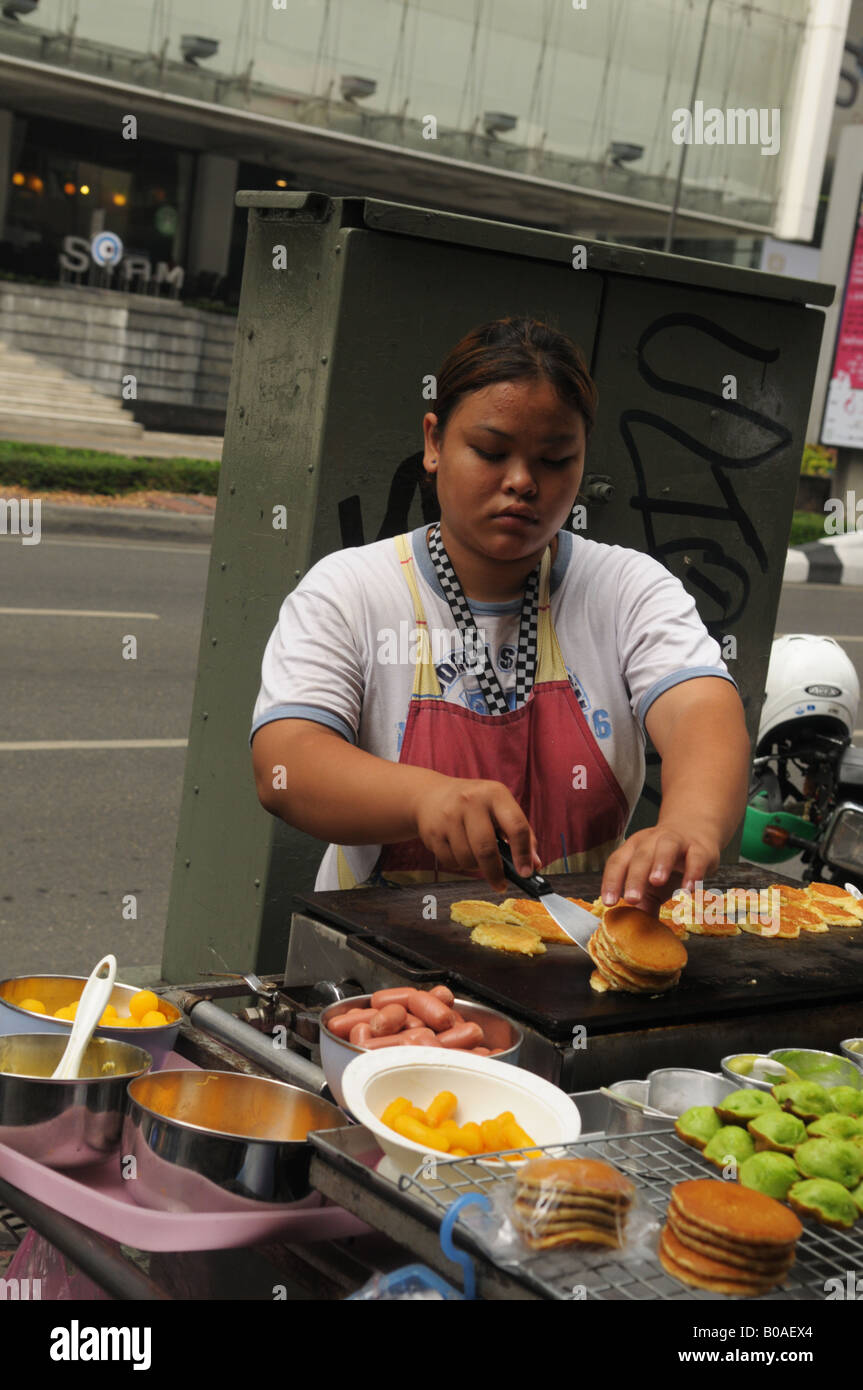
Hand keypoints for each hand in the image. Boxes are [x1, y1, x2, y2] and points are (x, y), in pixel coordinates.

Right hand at [413, 776, 540, 892]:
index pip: (516, 826)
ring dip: (476, 867)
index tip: (526, 873)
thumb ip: (520, 833)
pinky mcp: (433, 832)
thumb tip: (534, 864)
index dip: (523, 854)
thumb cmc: (474, 804)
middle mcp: (471, 802)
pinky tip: (461, 853)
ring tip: (478, 859)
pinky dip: (460, 865)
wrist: (430, 795)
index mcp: (495, 794)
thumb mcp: (500, 807)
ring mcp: (449, 816)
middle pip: (486, 849)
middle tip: (501, 884)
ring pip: (467, 859)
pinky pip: (451, 863)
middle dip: (496, 872)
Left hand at [600, 823, 720, 915]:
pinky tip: (689, 889)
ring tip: (656, 882)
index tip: (608, 902)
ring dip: (660, 864)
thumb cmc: (666, 862)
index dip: (611, 881)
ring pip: (666, 848)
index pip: (617, 862)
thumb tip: (632, 933)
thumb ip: (643, 904)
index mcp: (633, 849)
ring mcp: (676, 842)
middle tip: (631, 898)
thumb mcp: (652, 882)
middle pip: (640, 856)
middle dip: (634, 877)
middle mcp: (651, 841)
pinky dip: (693, 872)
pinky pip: (696, 857)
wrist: (695, 830)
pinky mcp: (700, 848)